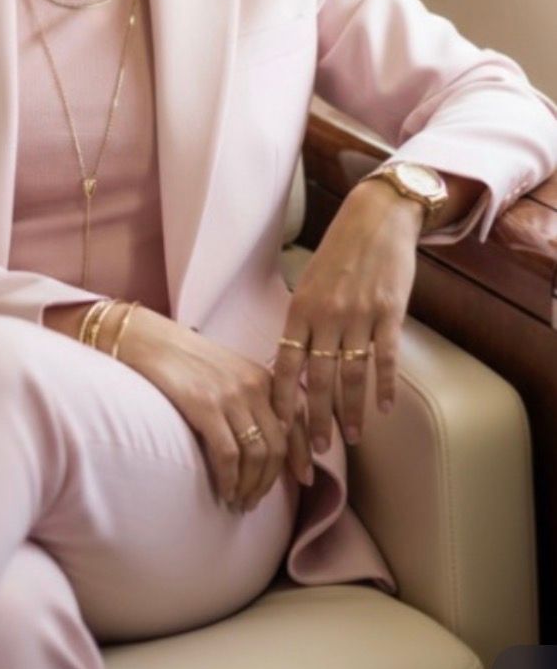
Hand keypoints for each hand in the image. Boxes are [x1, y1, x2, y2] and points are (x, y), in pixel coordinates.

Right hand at [124, 308, 315, 509]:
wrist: (151, 340)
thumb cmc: (186, 359)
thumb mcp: (230, 371)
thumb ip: (252, 397)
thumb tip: (266, 438)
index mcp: (264, 377)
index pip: (296, 423)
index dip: (303, 456)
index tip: (304, 480)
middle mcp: (254, 386)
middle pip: (277, 446)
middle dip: (270, 480)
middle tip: (256, 500)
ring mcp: (231, 396)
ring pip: (256, 455)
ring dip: (250, 486)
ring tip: (239, 502)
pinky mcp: (205, 406)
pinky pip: (228, 455)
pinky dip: (229, 480)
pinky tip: (224, 491)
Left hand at [270, 179, 421, 452]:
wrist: (376, 218)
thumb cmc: (340, 253)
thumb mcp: (310, 283)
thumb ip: (303, 322)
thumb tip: (293, 363)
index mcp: (300, 309)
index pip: (284, 364)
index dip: (281, 399)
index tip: (279, 427)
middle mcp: (326, 316)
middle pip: (318, 379)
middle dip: (316, 419)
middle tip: (316, 451)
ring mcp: (359, 315)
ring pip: (352, 375)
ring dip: (350, 411)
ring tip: (350, 437)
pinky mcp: (389, 313)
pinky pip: (385, 358)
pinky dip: (384, 386)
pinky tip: (384, 408)